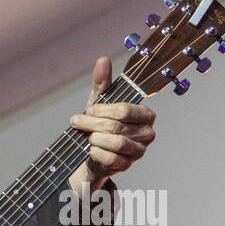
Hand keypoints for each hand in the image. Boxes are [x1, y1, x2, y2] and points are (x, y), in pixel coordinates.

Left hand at [67, 56, 155, 193]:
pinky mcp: (128, 165)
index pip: (125, 110)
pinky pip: (112, 159)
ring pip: (115, 142)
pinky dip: (97, 153)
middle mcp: (148, 132)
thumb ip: (102, 82)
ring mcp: (140, 151)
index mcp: (146, 114)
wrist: (92, 152)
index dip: (103, 110)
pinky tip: (91, 149)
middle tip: (77, 122)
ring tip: (86, 137)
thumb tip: (102, 59)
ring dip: (94, 138)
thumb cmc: (99, 123)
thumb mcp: (99, 102)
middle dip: (91, 124)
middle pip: (116, 126)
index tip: (88, 110)